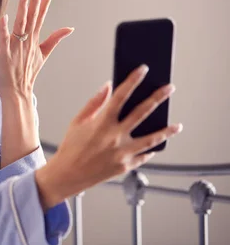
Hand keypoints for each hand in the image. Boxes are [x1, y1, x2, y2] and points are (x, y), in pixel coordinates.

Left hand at [0, 0, 73, 97]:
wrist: (18, 91)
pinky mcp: (5, 52)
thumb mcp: (43, 54)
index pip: (42, 12)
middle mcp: (27, 39)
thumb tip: (70, 28)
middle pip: (33, 13)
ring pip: (21, 22)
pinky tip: (6, 17)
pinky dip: (6, 29)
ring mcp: (17, 45)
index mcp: (35, 37)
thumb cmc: (27, 72)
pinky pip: (6, 38)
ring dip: (24, 7)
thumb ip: (55, 39)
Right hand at [35, 65, 182, 209]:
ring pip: (151, 139)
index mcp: (101, 123)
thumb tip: (108, 87)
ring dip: (166, 131)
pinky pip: (143, 156)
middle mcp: (115, 137)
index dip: (132, 81)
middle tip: (169, 88)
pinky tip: (155, 144)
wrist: (68, 175)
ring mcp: (122, 153)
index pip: (121, 96)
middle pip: (142, 113)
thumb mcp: (78, 121)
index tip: (142, 70)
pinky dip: (150, 149)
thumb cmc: (71, 147)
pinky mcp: (126, 166)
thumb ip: (95, 103)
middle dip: (157, 98)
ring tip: (176, 126)